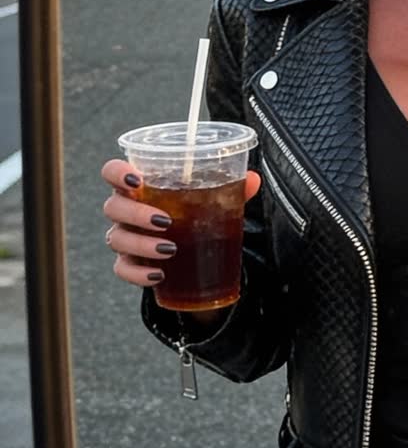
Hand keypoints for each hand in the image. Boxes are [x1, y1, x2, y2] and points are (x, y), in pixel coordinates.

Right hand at [100, 160, 260, 293]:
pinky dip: (139, 274)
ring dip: (142, 244)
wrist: (189, 249)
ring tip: (170, 248)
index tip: (136, 179)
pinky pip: (123, 270)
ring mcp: (123, 237)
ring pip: (116, 239)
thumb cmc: (192, 213)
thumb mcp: (211, 199)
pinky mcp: (129, 264)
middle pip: (113, 207)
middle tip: (165, 220)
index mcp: (139, 186)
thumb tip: (254, 179)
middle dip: (135, 213)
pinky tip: (159, 275)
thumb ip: (230, 187)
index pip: (112, 172)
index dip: (117, 172)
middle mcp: (125, 210)